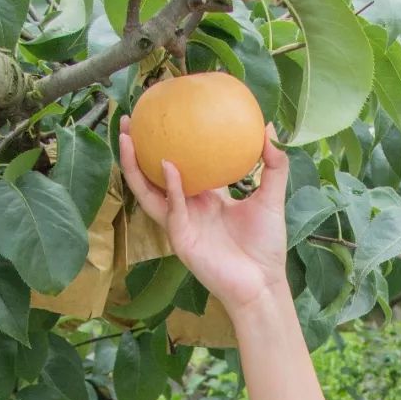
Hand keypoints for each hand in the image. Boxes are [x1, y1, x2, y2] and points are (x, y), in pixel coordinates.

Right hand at [118, 118, 289, 316]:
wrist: (263, 282)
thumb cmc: (266, 245)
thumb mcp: (271, 197)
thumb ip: (273, 164)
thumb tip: (271, 129)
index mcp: (205, 199)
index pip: (180, 167)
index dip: (169, 145)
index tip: (161, 116)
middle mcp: (188, 209)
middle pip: (153, 176)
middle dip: (137, 150)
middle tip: (130, 120)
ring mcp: (181, 225)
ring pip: (149, 193)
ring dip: (135, 166)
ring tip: (127, 138)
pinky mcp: (181, 240)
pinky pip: (172, 209)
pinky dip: (170, 187)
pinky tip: (168, 165)